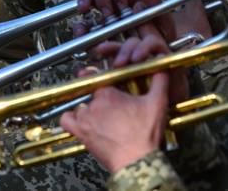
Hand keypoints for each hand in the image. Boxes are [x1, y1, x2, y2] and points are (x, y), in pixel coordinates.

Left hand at [61, 29, 187, 172]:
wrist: (136, 161)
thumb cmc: (145, 134)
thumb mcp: (157, 103)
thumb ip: (159, 81)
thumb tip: (161, 66)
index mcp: (109, 93)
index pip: (100, 77)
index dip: (106, 80)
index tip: (110, 82)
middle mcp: (93, 104)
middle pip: (91, 92)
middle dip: (102, 96)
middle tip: (114, 105)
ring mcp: (85, 119)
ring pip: (81, 104)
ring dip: (88, 107)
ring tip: (102, 114)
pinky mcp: (81, 133)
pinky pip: (66, 120)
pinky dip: (70, 118)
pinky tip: (80, 120)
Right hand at [77, 0, 183, 41]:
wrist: (154, 65)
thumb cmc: (162, 42)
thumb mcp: (165, 25)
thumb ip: (157, 7)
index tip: (121, 5)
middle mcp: (119, 0)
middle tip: (109, 14)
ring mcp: (107, 14)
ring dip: (86, 1)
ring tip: (85, 10)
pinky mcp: (97, 31)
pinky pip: (84, 24)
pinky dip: (80, 26)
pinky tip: (82, 31)